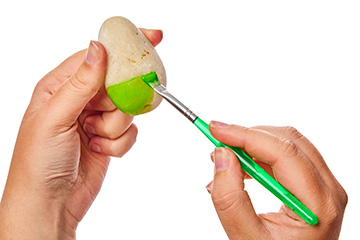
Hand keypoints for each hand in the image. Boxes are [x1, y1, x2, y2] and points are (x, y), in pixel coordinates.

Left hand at [0, 29, 162, 238]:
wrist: (51, 203)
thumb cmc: (39, 161)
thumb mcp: (55, 117)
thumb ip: (80, 83)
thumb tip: (98, 49)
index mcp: (61, 86)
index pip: (97, 56)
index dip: (123, 47)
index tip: (152, 37)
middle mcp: (80, 99)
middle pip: (118, 82)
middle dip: (117, 100)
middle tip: (103, 114)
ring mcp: (96, 119)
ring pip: (127, 109)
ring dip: (114, 127)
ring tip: (93, 138)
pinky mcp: (109, 138)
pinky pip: (130, 132)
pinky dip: (118, 144)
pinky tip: (98, 150)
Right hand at [206, 121, 346, 239]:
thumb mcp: (247, 239)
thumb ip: (230, 200)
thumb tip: (221, 155)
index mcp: (319, 205)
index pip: (283, 152)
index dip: (246, 135)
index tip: (216, 129)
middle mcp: (328, 190)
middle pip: (288, 141)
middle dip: (248, 136)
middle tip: (217, 144)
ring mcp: (323, 185)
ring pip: (287, 143)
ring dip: (252, 144)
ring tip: (225, 159)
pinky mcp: (312, 184)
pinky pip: (285, 155)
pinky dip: (259, 155)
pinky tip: (242, 170)